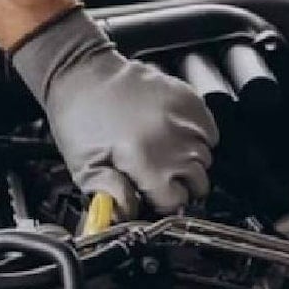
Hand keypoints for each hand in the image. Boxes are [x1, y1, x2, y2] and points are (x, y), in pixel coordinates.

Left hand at [11, 8, 218, 217]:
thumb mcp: (83, 167)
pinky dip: (197, 137)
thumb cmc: (78, 117)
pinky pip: (209, 130)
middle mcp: (171, 138)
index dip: (160, 202)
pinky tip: (171, 135)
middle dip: (177, 185)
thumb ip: (110, 197)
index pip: (174, 201)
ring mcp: (183, 116)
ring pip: (206, 158)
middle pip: (197, 182)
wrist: (80, 72)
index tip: (149, 195)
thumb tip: (129, 215)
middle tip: (153, 175)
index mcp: (146, 158)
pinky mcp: (188, 98)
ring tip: (158, 152)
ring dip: (187, 161)